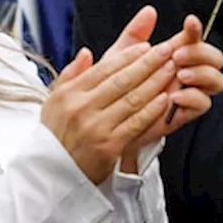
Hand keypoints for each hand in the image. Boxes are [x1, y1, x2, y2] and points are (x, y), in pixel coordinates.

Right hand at [40, 7, 178, 183]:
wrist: (50, 176)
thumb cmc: (55, 136)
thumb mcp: (53, 102)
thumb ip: (71, 74)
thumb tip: (87, 52)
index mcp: (68, 94)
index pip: (105, 68)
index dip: (129, 55)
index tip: (147, 46)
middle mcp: (81, 108)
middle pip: (122, 80)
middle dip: (149, 63)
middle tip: (167, 50)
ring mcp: (95, 128)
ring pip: (132, 99)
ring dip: (156, 82)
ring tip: (171, 69)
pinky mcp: (108, 146)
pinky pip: (136, 123)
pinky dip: (152, 110)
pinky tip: (165, 98)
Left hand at [123, 14, 222, 160]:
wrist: (109, 119)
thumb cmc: (115, 87)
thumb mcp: (121, 57)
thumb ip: (135, 33)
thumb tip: (149, 11)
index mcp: (176, 54)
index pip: (195, 38)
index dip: (196, 29)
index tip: (189, 22)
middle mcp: (188, 71)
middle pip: (215, 58)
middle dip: (201, 53)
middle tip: (177, 55)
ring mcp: (189, 91)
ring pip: (216, 79)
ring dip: (202, 74)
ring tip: (181, 74)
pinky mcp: (185, 111)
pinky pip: (204, 103)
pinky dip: (194, 97)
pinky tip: (175, 96)